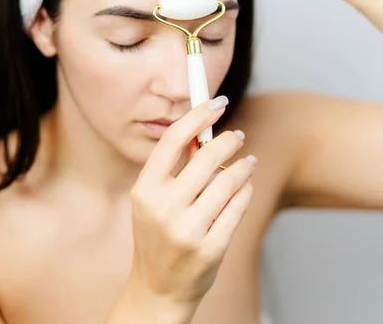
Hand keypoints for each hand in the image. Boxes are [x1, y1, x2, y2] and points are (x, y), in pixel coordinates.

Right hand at [129, 96, 254, 309]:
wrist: (158, 290)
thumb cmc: (158, 236)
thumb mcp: (152, 200)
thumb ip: (174, 168)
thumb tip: (202, 129)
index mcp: (144, 190)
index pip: (173, 140)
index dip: (198, 116)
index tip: (217, 102)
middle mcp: (163, 208)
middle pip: (205, 157)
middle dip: (229, 140)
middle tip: (239, 136)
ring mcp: (186, 231)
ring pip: (227, 181)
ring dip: (242, 166)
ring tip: (247, 163)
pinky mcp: (209, 249)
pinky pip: (238, 208)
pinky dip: (246, 191)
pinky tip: (246, 186)